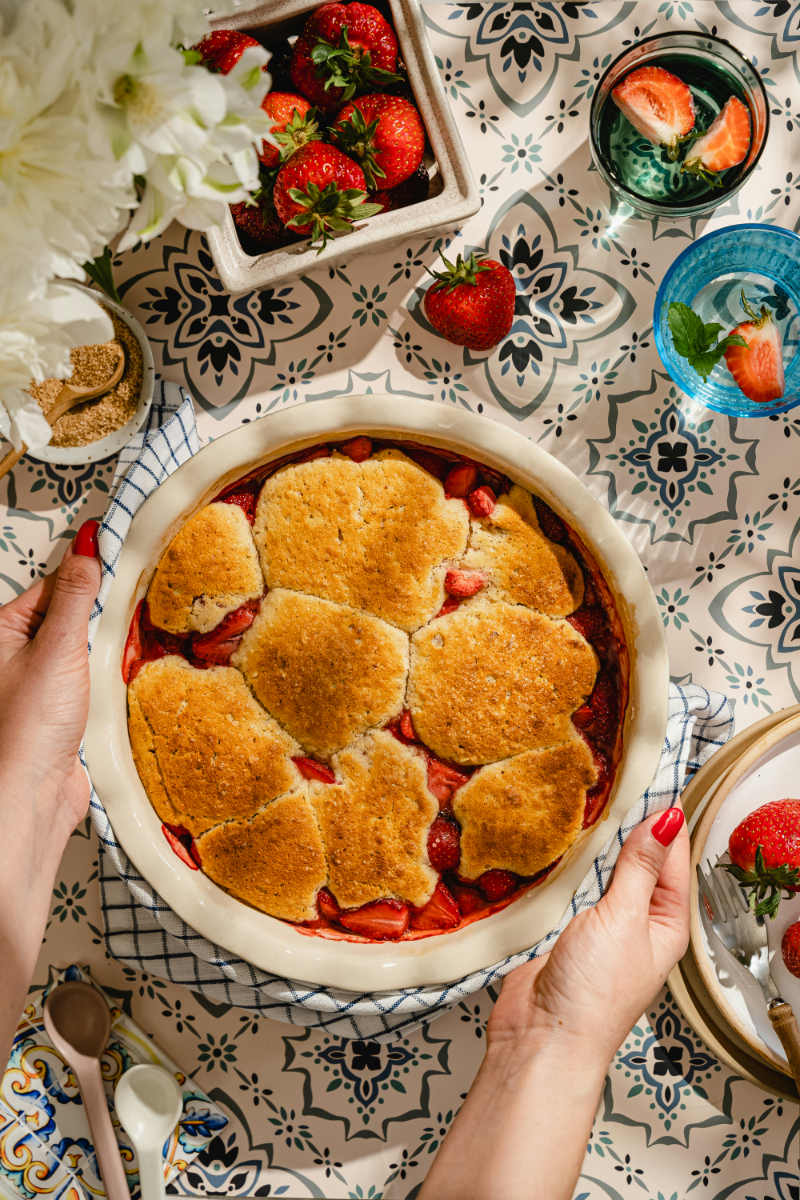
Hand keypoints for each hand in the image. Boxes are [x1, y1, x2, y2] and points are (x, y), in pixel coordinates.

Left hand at [0, 520, 100, 836]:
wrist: (31, 793)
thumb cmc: (26, 728)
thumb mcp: (59, 647)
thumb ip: (77, 595)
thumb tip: (88, 547)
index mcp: (1, 632)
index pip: (53, 586)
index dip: (88, 578)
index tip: (121, 563)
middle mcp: (13, 656)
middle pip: (69, 616)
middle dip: (99, 619)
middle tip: (121, 620)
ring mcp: (36, 684)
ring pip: (82, 649)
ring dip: (104, 652)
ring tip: (116, 657)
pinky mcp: (58, 710)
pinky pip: (88, 679)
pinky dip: (105, 679)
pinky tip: (115, 684)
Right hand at [419, 806, 689, 1199]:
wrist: (541, 1037)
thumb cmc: (592, 994)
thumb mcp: (623, 918)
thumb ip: (639, 867)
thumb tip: (665, 821)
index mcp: (666, 923)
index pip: (672, 858)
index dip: (664, 820)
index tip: (650, 780)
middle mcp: (636, 925)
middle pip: (638, 864)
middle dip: (627, 829)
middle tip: (612, 784)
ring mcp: (599, 928)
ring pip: (602, 874)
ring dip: (594, 848)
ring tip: (584, 806)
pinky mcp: (564, 931)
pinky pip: (571, 889)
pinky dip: (567, 868)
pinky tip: (557, 846)